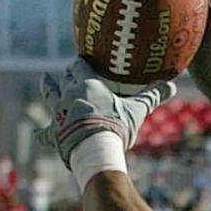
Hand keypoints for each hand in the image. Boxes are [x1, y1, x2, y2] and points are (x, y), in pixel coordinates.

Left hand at [37, 57, 174, 168]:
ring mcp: (59, 112)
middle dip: (66, 76)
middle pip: (64, 79)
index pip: (79, 66)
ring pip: (50, 95)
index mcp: (87, 84)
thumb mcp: (137, 110)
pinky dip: (43, 133)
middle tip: (66, 74)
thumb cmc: (117, 127)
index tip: (80, 62)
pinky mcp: (54, 132)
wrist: (96, 148)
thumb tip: (172, 85)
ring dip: (47, 87)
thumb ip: (152, 96)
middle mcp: (70, 94)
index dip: (80, 64)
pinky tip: (38, 133)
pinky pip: (46, 131)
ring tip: (45, 81)